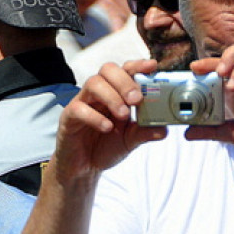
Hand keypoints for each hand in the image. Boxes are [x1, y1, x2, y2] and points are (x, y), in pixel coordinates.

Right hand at [52, 59, 169, 186]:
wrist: (83, 168)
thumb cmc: (105, 147)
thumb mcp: (130, 140)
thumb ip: (145, 133)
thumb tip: (164, 130)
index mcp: (116, 93)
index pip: (125, 70)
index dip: (138, 65)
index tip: (152, 66)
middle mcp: (99, 93)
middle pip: (108, 70)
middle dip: (125, 81)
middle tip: (136, 100)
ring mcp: (82, 103)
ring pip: (93, 83)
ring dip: (112, 97)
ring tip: (123, 115)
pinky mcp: (69, 117)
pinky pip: (79, 108)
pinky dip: (95, 116)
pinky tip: (107, 128)